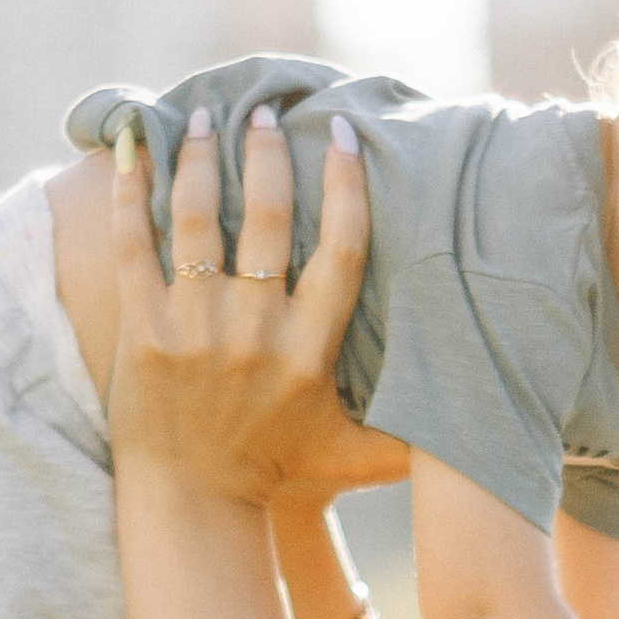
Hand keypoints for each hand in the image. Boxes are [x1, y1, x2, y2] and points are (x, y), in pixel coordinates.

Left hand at [106, 102, 370, 501]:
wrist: (191, 505)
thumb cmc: (275, 472)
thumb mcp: (352, 458)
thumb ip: (410, 436)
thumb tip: (487, 418)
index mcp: (310, 350)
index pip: (341, 249)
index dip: (345, 186)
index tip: (341, 136)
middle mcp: (255, 331)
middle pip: (269, 219)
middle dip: (267, 155)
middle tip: (264, 113)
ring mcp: (195, 327)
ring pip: (200, 220)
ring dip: (203, 159)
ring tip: (205, 116)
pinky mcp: (144, 331)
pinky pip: (134, 247)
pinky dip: (131, 194)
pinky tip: (131, 148)